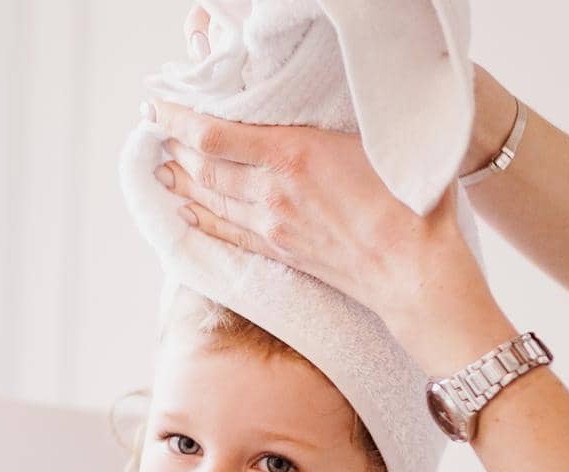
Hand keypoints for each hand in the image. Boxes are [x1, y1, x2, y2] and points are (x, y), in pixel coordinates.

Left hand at [147, 99, 507, 372]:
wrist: (412, 267)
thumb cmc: (408, 197)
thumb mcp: (370, 139)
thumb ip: (325, 123)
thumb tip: (302, 111)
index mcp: (292, 154)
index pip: (214, 135)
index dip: (178, 120)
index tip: (157, 106)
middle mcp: (272, 192)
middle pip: (204, 167)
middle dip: (175, 147)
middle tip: (156, 132)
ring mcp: (271, 226)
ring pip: (211, 200)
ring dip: (181, 183)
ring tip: (162, 167)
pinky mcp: (278, 251)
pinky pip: (225, 232)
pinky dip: (198, 219)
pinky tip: (184, 211)